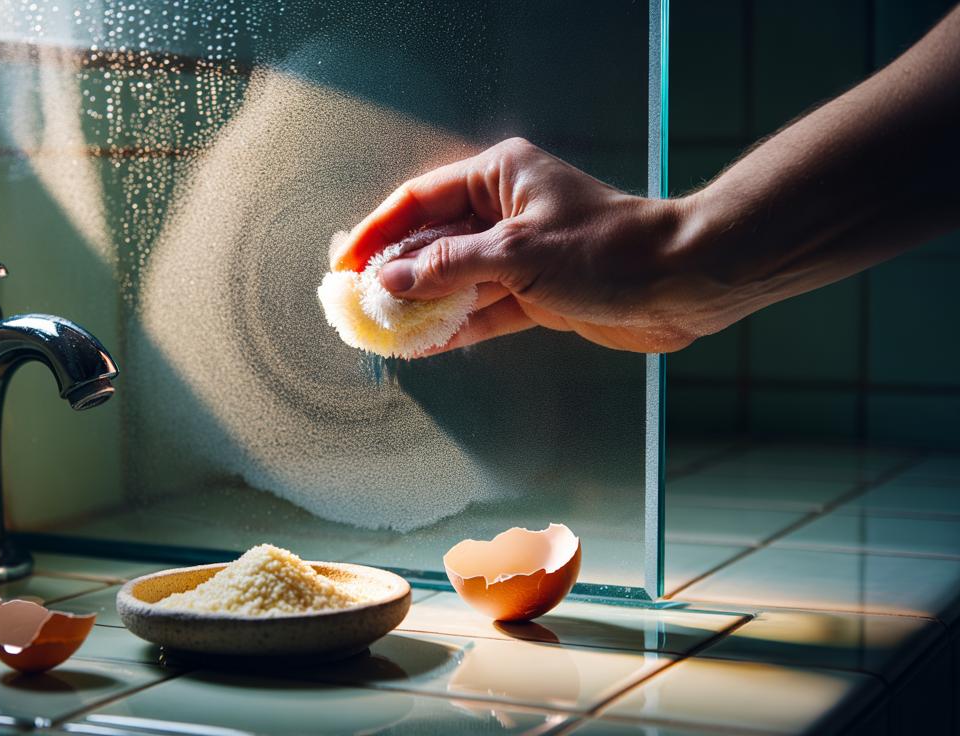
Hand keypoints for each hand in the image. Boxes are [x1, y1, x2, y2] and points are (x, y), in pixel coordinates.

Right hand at [332, 138, 704, 353]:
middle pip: (431, 242)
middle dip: (395, 275)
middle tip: (355, 305)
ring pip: (453, 280)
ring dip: (421, 307)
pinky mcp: (535, 293)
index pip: (419, 201)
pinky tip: (422, 345)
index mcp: (499, 177)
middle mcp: (504, 211)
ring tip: (380, 332)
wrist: (682, 283)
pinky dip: (455, 327)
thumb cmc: (607, 250)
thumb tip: (390, 282)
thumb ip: (449, 267)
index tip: (345, 264)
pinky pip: (481, 310)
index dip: (377, 233)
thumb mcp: (518, 253)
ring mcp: (519, 255)